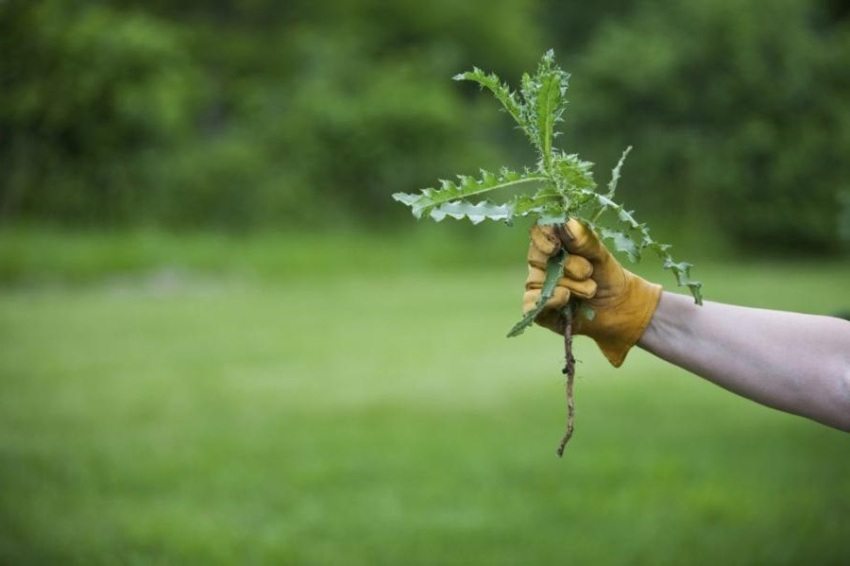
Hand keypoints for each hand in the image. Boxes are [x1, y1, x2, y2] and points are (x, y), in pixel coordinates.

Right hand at [523, 219, 661, 365]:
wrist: (618, 308)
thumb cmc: (607, 276)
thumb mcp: (602, 255)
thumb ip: (585, 240)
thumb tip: (567, 223)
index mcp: (554, 243)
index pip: (537, 233)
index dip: (542, 238)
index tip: (556, 247)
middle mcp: (541, 264)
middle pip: (538, 257)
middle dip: (568, 265)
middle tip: (589, 272)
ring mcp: (538, 286)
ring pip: (539, 281)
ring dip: (570, 285)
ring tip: (591, 290)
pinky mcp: (538, 309)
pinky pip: (531, 303)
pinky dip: (549, 300)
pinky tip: (566, 298)